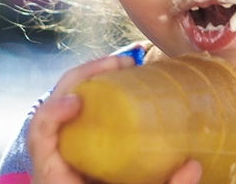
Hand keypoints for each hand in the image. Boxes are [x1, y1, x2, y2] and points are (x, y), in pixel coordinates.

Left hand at [26, 54, 201, 183]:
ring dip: (92, 82)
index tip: (78, 101)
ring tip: (126, 69)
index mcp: (54, 179)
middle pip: (53, 106)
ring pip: (65, 108)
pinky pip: (80, 121)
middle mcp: (52, 164)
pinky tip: (124, 92)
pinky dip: (98, 101)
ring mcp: (62, 157)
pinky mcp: (76, 157)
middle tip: (124, 63)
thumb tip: (195, 166)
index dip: (53, 111)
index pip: (40, 133)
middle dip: (85, 76)